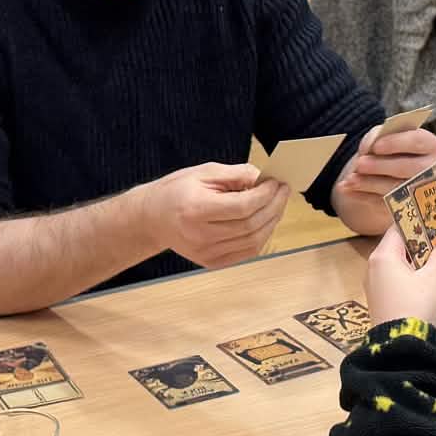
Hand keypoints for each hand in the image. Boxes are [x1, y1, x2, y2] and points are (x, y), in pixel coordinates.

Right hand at [149, 162, 291, 270]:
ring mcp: (206, 253)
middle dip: (274, 206)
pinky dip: (261, 236)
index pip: (242, 207)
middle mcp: (200, 236)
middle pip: (251, 225)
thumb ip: (235, 174)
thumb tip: (263, 178)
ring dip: (271, 221)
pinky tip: (265, 220)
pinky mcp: (212, 263)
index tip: (276, 182)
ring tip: (277, 204)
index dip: (265, 195)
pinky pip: (247, 252)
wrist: (153, 218)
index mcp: (196, 210)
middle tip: (282, 191)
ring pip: (253, 241)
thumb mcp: (203, 172)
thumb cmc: (177, 191)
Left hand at [335, 126, 435, 203]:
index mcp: (429, 145)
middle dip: (381, 166)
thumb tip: (367, 149)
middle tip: (360, 164)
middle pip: (409, 168)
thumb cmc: (388, 147)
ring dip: (369, 183)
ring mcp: (419, 190)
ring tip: (350, 179)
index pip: (418, 142)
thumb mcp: (384, 136)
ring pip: (395, 189)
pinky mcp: (403, 207)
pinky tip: (348, 189)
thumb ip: (377, 137)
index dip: (397, 143)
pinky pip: (382, 203)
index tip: (376, 146)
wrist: (386, 169)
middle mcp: (430, 169)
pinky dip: (362, 196)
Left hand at [364, 227, 435, 328]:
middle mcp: (379, 271)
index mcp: (384, 258)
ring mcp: (385, 290)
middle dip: (431, 247)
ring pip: (412, 272)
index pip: (398, 229)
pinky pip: (414, 291)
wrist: (404, 349)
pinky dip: (431, 288)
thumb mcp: (433, 279)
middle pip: (406, 251)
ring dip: (435, 269)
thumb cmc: (415, 306)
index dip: (418, 221)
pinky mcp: (393, 307)